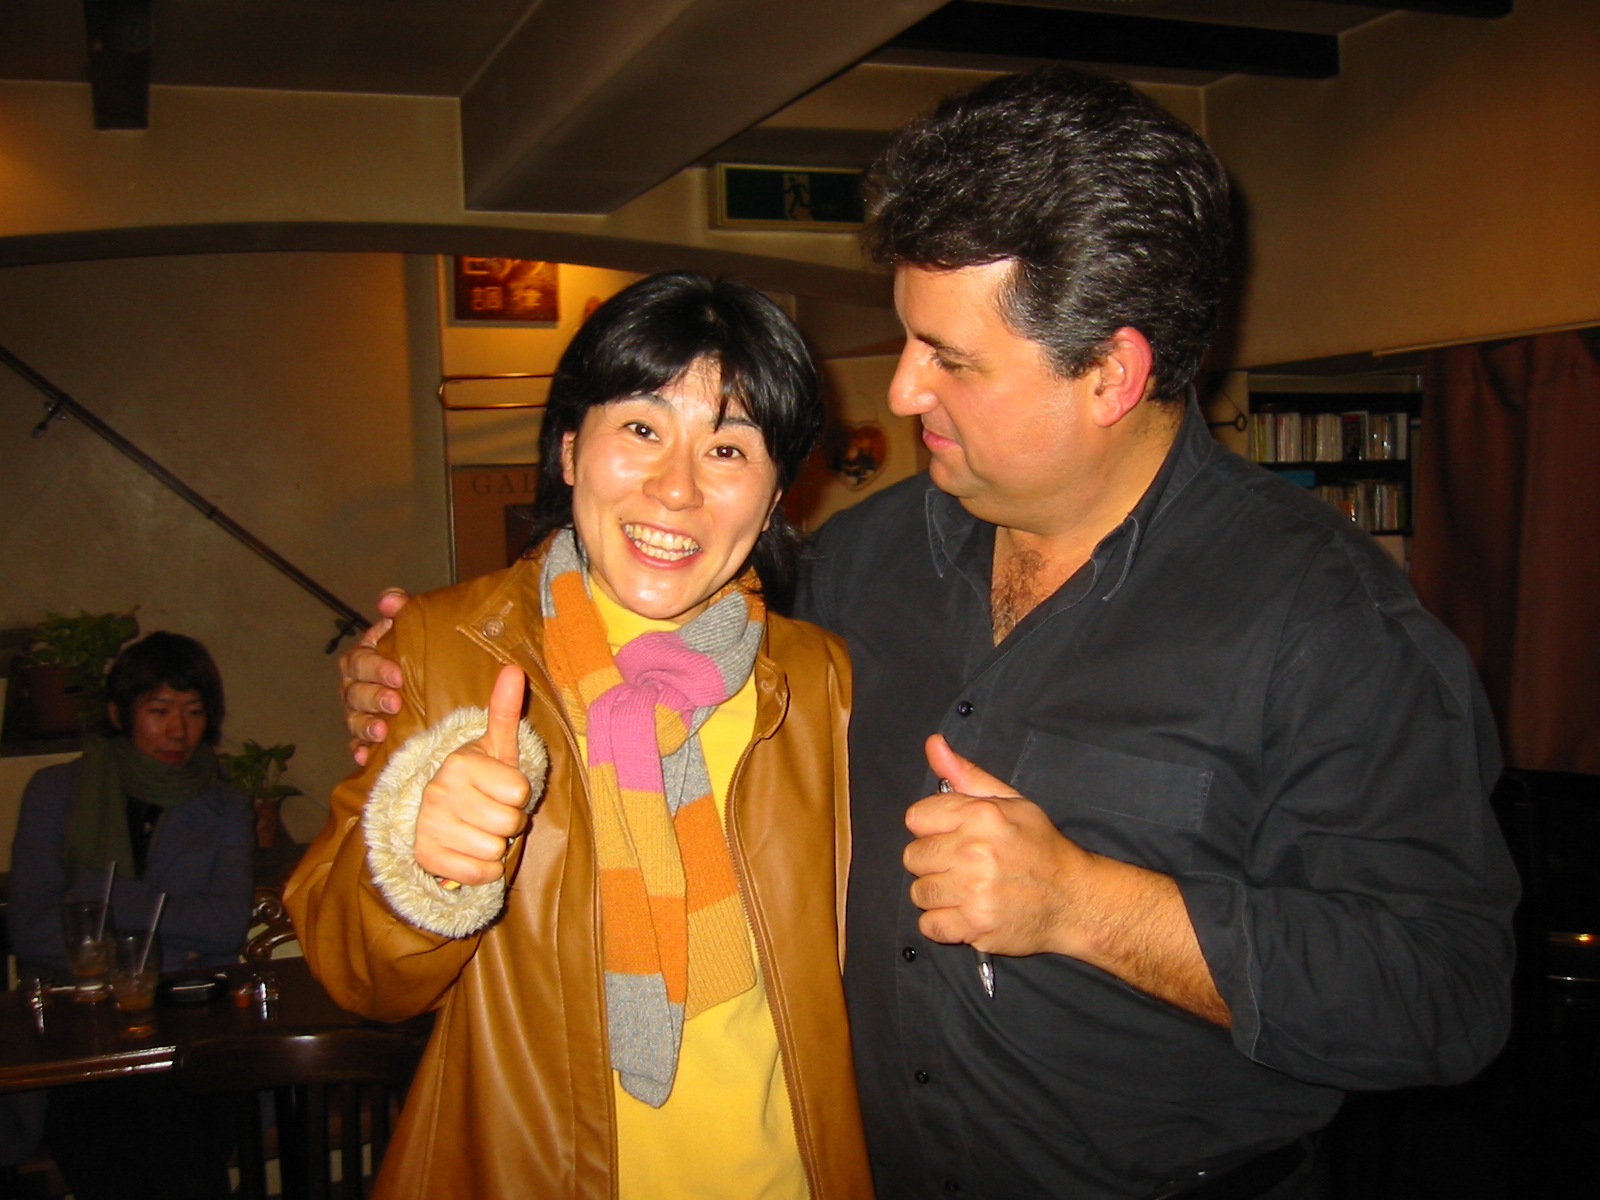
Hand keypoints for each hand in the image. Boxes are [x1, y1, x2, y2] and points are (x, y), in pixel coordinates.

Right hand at [344, 588, 409, 764]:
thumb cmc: (418, 650)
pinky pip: (357, 745)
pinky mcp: (365, 735)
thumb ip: (402, 608)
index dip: (375, 668)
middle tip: (395, 703)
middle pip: (353, 692)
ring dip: (365, 726)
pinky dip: (360, 750)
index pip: (359, 660)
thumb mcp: (413, 626)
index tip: (398, 675)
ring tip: (382, 732)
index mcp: (364, 657)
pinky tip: (366, 757)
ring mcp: (359, 712)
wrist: (435, 675)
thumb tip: (389, 599)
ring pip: (353, 719)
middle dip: (372, 698)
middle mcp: (356, 684)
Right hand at [413, 664, 531, 886]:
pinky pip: (481, 874)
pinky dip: (483, 870)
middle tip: (491, 812)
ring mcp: (429, 825)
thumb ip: (504, 711)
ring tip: (478, 830)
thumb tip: (513, 670)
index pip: (520, 791)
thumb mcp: (494, 747)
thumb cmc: (478, 780)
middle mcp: (439, 791)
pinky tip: (468, 852)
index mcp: (460, 762)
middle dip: (509, 822)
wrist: (435, 816)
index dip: (518, 795)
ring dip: (495, 845)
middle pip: (511, 823)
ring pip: (495, 850)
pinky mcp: (426, 856)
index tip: (501, 789)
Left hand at [904, 735, 1230, 1022]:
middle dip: (933, 860)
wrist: (1075, 900)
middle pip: (913, 857)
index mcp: (982, 815)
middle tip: (960, 864)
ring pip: (919, 892)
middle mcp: (975, 852)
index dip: (931, 827)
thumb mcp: (1011, 802)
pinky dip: (943, 923)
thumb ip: (967, 775)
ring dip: (937, 893)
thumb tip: (933, 744)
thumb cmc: (1041, 847)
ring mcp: (974, 892)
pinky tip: (965, 912)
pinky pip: (930, 925)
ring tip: (964, 889)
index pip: (917, 817)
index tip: (951, 835)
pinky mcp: (975, 926)